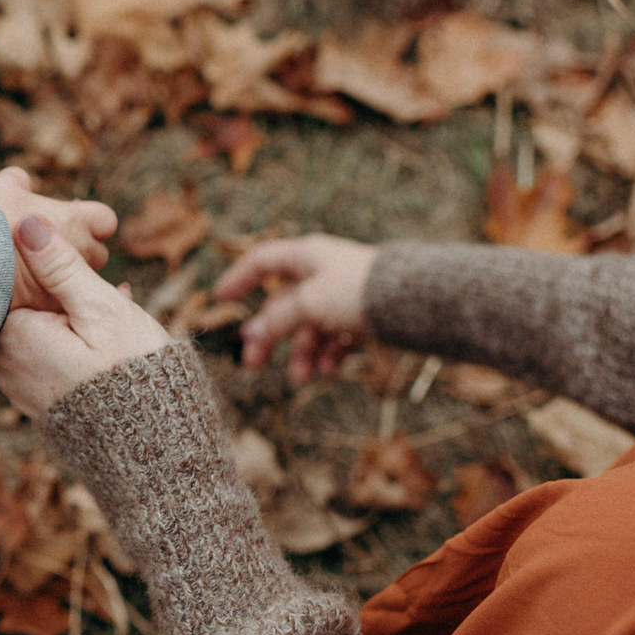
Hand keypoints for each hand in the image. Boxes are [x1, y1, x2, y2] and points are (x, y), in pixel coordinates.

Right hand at [0, 166, 116, 312]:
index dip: (89, 221)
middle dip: (78, 252)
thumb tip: (21, 180)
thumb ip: (17, 181)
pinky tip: (32, 298)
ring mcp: (71, 285)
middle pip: (96, 255)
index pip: (105, 220)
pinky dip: (53, 303)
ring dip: (68, 280)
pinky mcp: (53, 312)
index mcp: (77, 221)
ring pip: (82, 285)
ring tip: (37, 276)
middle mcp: (82, 254)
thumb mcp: (2, 190)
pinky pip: (63, 309)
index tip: (69, 223)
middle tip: (48, 250)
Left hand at [0, 215, 169, 420]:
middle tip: (108, 282)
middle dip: (63, 290)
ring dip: (74, 315)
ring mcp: (21, 388)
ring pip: (42, 331)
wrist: (155, 450)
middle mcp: (5, 365)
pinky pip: (51, 357)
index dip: (44, 263)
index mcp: (12, 336)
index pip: (12, 279)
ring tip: (119, 308)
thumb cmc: (132, 374)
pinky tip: (110, 338)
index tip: (80, 262)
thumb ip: (60, 266)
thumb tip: (26, 223)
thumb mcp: (100, 309)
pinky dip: (75, 342)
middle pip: (27, 306)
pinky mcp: (41, 403)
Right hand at [211, 234, 376, 382]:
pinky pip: (335, 337)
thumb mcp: (308, 304)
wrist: (414, 302)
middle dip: (269, 337)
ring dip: (302, 353)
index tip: (220, 298)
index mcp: (306, 256)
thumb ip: (278, 320)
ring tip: (302, 377)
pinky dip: (329, 354)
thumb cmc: (357, 291)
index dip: (239, 278)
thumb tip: (252, 334)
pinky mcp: (361, 315)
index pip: (262, 262)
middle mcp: (322, 273)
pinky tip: (330, 370)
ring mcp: (342, 295)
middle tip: (252, 365)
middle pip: (283, 305)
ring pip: (309, 327)